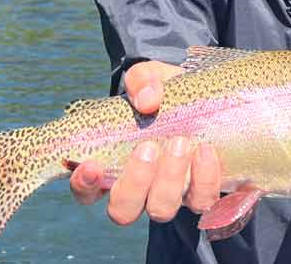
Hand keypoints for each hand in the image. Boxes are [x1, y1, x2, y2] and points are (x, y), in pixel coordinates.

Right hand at [69, 60, 222, 223]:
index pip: (86, 190)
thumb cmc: (165, 94)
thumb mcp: (150, 79)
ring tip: (179, 143)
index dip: (84, 185)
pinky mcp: (201, 193)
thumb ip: (142, 81)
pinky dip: (204, 178)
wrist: (206, 99)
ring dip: (169, 180)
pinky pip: (202, 201)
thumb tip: (147, 100)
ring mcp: (169, 196)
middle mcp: (138, 190)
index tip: (92, 165)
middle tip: (148, 147)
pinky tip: (205, 150)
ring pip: (161, 210)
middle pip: (123, 210)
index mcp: (112, 166)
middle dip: (135, 182)